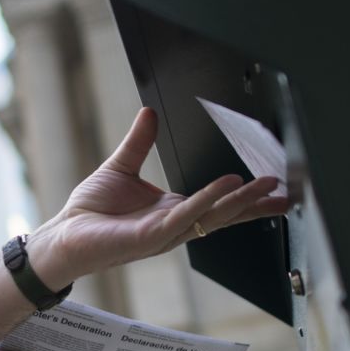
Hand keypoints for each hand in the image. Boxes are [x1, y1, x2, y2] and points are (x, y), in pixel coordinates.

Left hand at [29, 107, 285, 285]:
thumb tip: (148, 113)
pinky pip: (185, 216)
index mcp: (173, 211)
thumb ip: (139, 143)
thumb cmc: (90, 212)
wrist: (64, 235)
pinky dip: (207, 200)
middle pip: (225, 214)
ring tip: (266, 186)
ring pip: (212, 216)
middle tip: (285, 191)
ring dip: (241, 201)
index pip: (218, 204)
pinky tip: (225, 187)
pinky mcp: (150, 237)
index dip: (247, 197)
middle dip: (256, 203)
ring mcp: (166, 234)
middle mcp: (175, 225)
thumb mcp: (121, 167)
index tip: (274, 188)